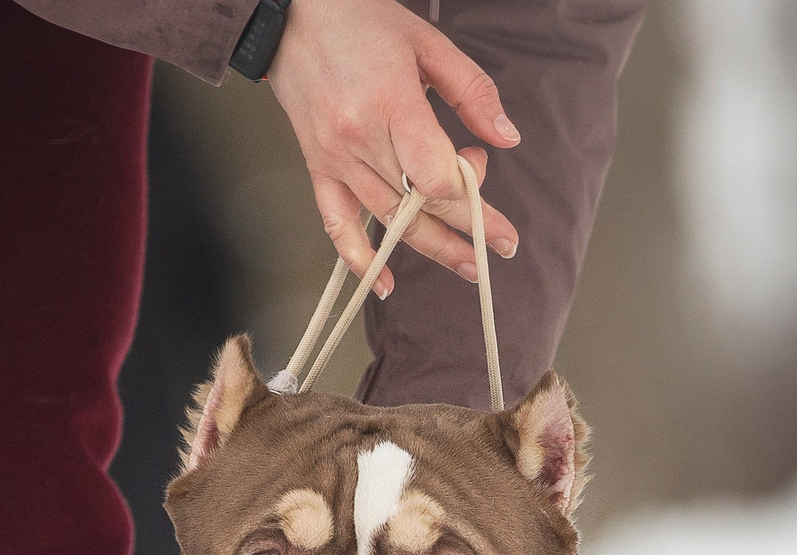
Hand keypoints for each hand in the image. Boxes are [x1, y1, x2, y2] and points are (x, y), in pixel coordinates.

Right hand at [265, 0, 521, 296]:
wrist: (291, 14)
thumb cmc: (361, 21)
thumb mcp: (428, 43)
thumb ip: (472, 91)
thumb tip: (505, 139)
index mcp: (391, 104)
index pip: (435, 177)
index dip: (467, 186)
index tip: (479, 167)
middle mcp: (359, 139)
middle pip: (419, 205)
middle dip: (465, 228)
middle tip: (501, 248)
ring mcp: (335, 158)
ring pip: (388, 220)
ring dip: (432, 247)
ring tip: (467, 265)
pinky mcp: (318, 166)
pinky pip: (336, 223)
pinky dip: (359, 259)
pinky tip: (384, 284)